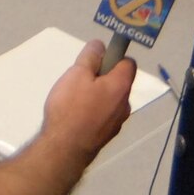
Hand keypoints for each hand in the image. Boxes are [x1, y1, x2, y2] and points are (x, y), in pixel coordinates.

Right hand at [38, 38, 135, 161]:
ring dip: (98, 95)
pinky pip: (104, 115)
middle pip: (118, 82)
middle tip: (79, 80)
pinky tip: (76, 116)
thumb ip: (90, 56)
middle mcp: (125, 104)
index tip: (96, 60)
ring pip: (111, 100)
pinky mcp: (107, 135)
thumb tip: (100, 45)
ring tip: (74, 99)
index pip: (129, 63)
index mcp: (121, 86)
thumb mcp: (77, 74)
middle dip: (102, 77)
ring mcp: (117, 122)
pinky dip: (94, 111)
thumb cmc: (71, 107)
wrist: (65, 149)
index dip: (114, 57)